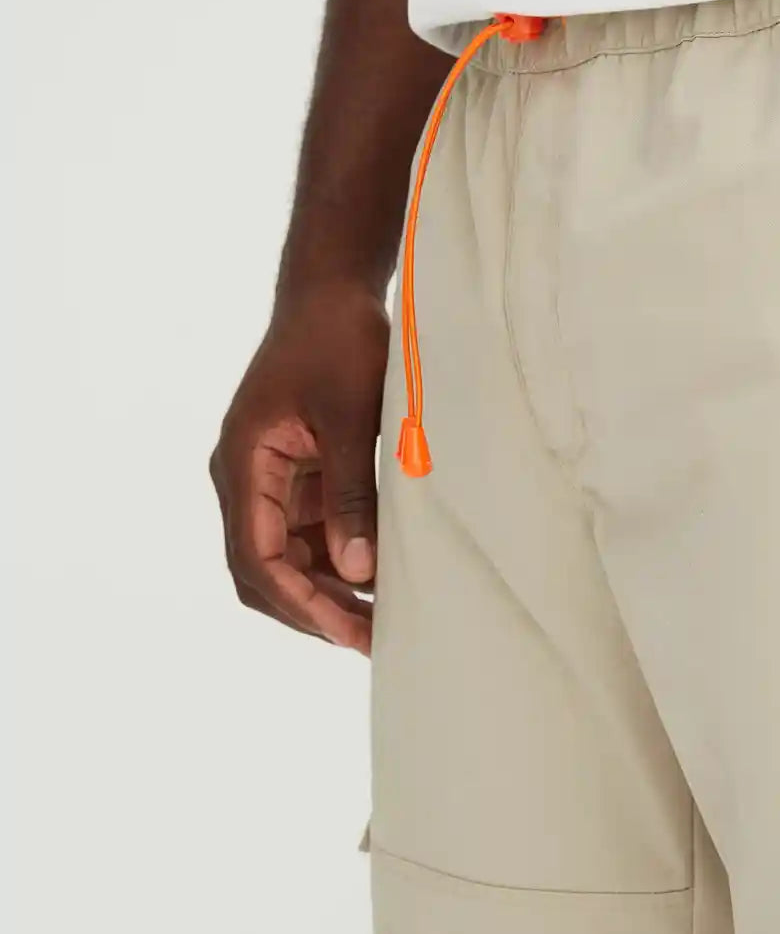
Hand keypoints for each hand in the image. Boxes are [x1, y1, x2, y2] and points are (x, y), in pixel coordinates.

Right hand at [209, 282, 388, 653]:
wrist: (332, 293)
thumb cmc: (338, 341)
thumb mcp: (350, 417)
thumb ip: (351, 494)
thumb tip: (356, 570)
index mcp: (243, 464)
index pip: (257, 557)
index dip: (301, 602)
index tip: (347, 631)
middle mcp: (245, 479)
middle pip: (264, 569)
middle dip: (313, 608)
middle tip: (372, 639)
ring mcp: (269, 480)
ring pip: (287, 558)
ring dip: (329, 589)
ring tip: (382, 619)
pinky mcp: (296, 475)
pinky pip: (309, 533)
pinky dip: (339, 558)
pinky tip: (379, 576)